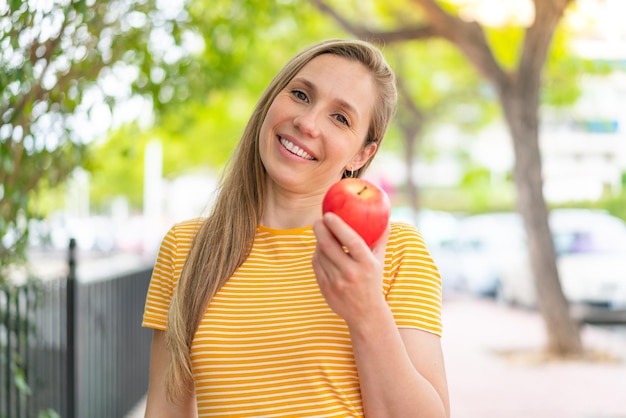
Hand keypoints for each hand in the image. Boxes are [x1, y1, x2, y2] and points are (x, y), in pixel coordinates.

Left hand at [312, 212, 389, 326]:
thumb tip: (385, 219)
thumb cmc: (373, 281)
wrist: (365, 313)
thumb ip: (381, 240)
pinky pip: (316, 264)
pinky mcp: (325, 288)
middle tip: (319, 221)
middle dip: (320, 230)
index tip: (329, 214)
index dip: (338, 226)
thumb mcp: (380, 261)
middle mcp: (351, 273)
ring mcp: (336, 282)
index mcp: (366, 264)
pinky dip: (317, 254)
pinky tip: (321, 250)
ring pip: (320, 254)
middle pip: (328, 246)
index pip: (352, 241)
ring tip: (322, 234)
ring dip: (318, 241)